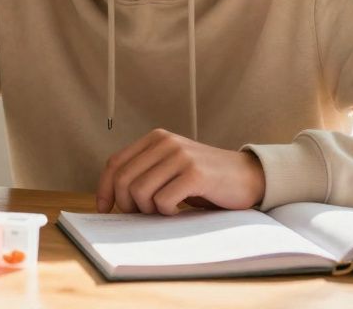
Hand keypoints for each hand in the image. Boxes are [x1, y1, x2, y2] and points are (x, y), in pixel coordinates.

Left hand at [96, 129, 265, 215]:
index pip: (115, 164)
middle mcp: (166, 143)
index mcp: (156, 138)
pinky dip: (167, 212)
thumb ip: (145, 172)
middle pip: (124, 180)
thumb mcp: (170, 167)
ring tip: (165, 209)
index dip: (105, 189)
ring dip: (149, 210)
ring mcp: (181, 157)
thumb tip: (112, 198)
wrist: (247, 176)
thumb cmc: (204, 179)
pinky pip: (163, 201)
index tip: (105, 208)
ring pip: (140, 192)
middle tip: (143, 214)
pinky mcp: (195, 174)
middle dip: (127, 204)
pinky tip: (179, 210)